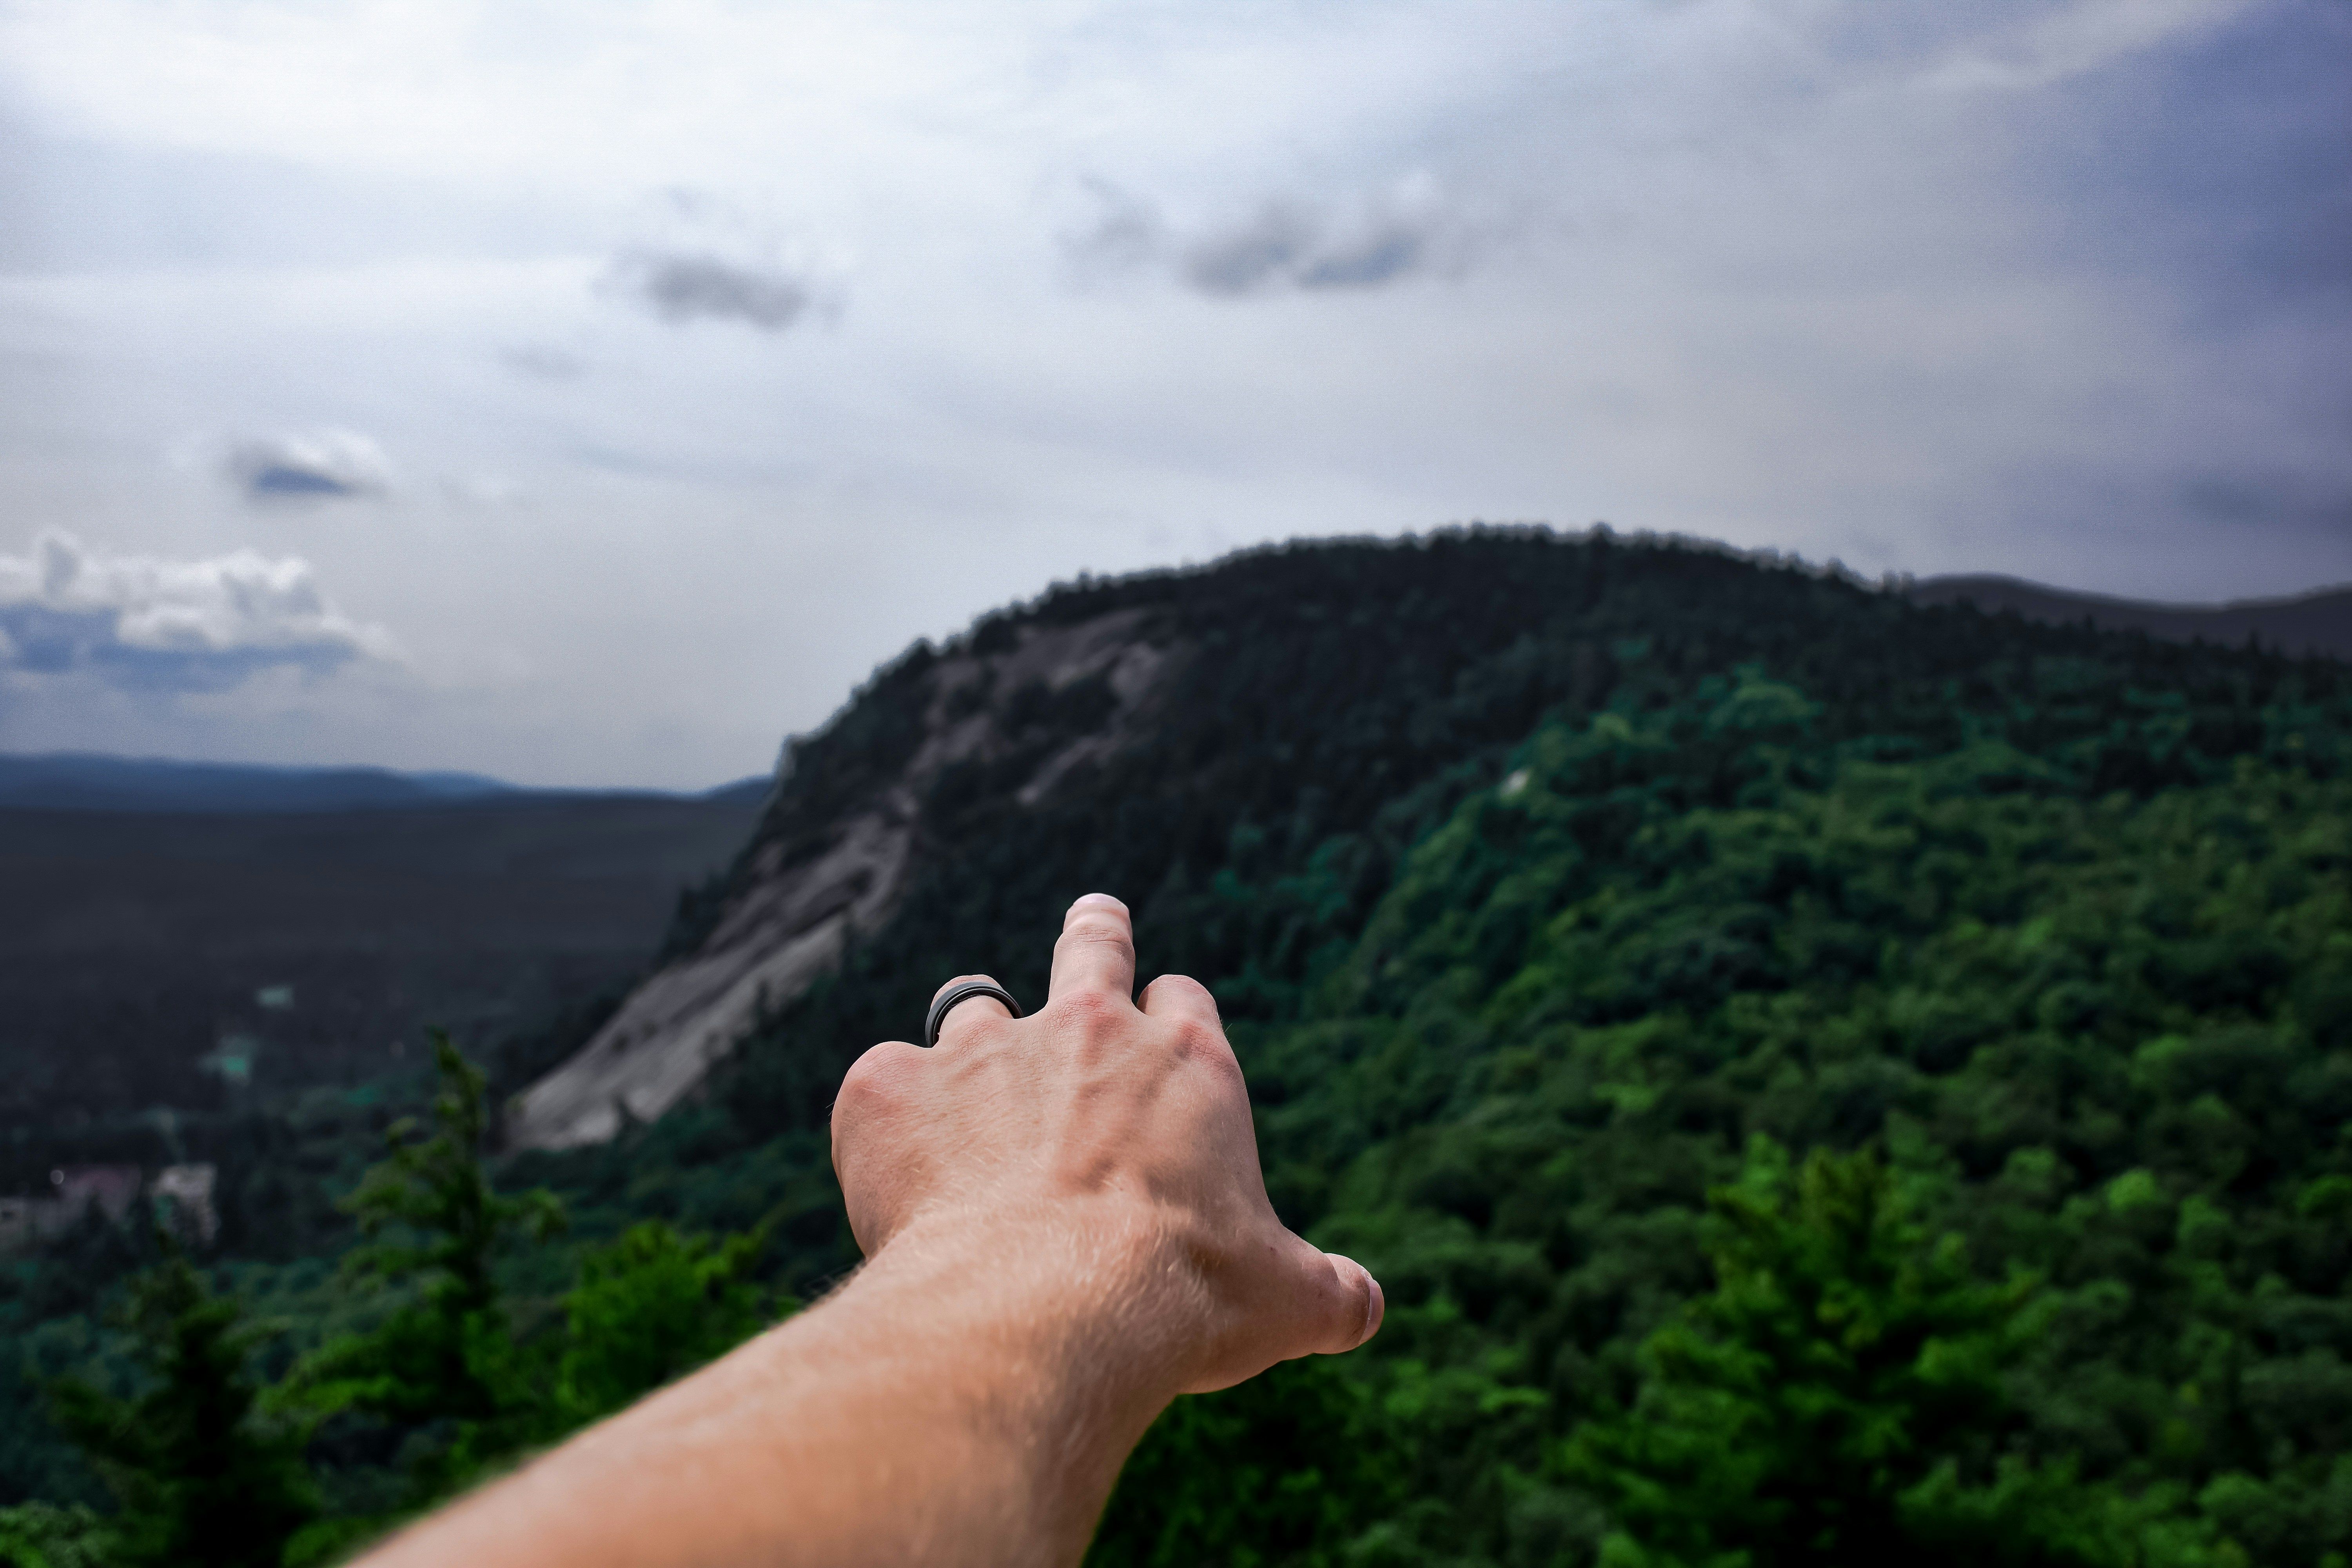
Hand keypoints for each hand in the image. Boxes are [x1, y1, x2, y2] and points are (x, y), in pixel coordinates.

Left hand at [831, 892, 1381, 1398]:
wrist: (1044, 1308)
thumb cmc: (1178, 1299)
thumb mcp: (1284, 1302)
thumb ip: (1329, 1292)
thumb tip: (1363, 1308)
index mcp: (1184, 1062)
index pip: (1182, 1003)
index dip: (1171, 1018)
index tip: (1163, 1028)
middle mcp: (1085, 1031)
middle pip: (1089, 948)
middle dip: (1094, 932)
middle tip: (1093, 917)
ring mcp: (980, 1052)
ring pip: (970, 1015)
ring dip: (971, 1056)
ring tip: (962, 1105)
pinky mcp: (889, 1091)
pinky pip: (881, 1083)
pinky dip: (888, 1126)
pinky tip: (898, 1182)